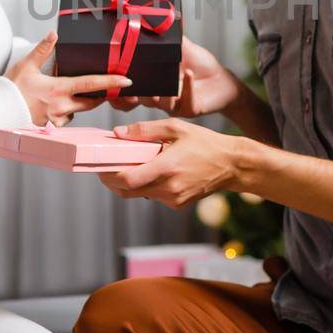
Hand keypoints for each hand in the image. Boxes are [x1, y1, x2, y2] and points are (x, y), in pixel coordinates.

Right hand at [6, 31, 130, 126]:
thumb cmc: (10, 90)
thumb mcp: (26, 66)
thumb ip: (42, 50)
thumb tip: (53, 34)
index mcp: (58, 89)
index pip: (91, 85)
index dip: (111, 82)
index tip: (126, 80)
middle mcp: (61, 106)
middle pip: (91, 101)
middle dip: (101, 95)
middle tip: (108, 88)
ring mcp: (57, 119)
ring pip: (78, 111)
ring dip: (80, 103)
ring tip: (70, 94)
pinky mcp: (51, 128)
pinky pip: (65, 120)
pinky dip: (65, 112)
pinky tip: (55, 106)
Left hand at [95, 118, 251, 208]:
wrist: (232, 165)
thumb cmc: (205, 143)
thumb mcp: (176, 128)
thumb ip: (145, 130)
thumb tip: (118, 133)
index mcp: (167, 167)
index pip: (127, 179)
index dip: (108, 176)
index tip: (100, 167)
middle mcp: (169, 188)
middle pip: (127, 191)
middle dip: (113, 181)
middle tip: (106, 168)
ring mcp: (174, 199)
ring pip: (140, 194)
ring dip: (132, 182)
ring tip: (133, 164)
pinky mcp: (178, 204)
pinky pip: (154, 195)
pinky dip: (148, 185)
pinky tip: (155, 171)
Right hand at [107, 36, 240, 117]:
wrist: (223, 82)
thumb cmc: (201, 65)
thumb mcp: (182, 47)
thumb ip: (166, 36)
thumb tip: (150, 16)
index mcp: (152, 82)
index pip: (128, 90)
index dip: (118, 91)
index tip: (112, 81)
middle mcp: (159, 96)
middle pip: (140, 100)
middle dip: (134, 94)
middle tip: (132, 84)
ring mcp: (173, 104)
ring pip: (160, 104)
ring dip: (159, 94)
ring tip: (161, 82)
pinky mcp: (189, 109)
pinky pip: (186, 101)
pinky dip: (187, 87)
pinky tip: (188, 73)